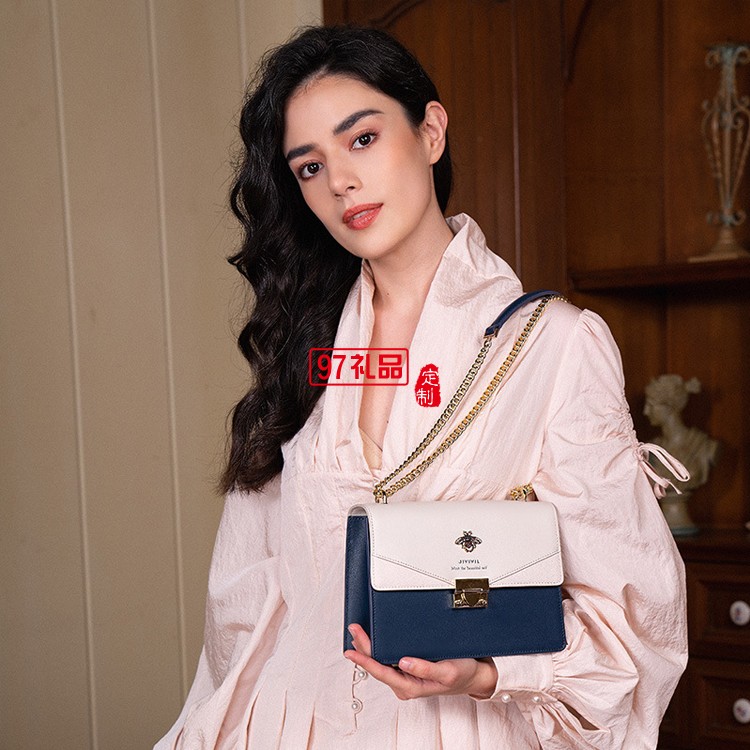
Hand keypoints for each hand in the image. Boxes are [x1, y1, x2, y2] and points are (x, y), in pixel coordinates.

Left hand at [344, 623, 497, 699]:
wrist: (474, 675)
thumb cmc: (462, 674)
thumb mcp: (447, 671)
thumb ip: (425, 669)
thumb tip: (404, 662)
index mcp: (411, 687)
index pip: (382, 673)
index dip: (365, 661)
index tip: (352, 651)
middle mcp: (405, 684)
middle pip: (378, 666)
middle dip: (363, 648)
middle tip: (354, 629)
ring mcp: (406, 677)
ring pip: (381, 663)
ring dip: (369, 648)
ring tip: (357, 633)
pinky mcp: (409, 669)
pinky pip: (388, 660)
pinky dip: (379, 649)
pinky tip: (373, 640)